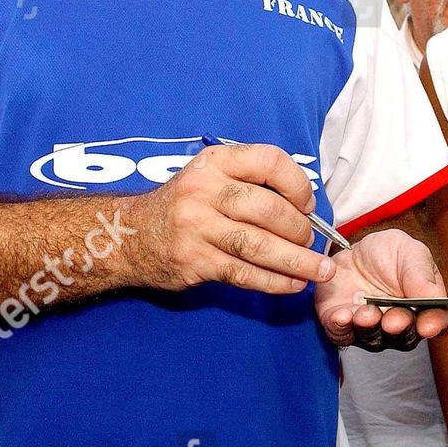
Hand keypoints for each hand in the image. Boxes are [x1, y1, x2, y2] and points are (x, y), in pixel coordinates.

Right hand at [123, 142, 333, 293]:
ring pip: (259, 245)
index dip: (297, 184)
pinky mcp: (194, 261)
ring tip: (319, 271)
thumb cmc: (184, 205)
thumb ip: (250, 183)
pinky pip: (243, 273)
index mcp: (215, 162)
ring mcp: (197, 227)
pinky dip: (274, 281)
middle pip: (269, 209)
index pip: (269, 161)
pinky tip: (293, 285)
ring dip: (297, 261)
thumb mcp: (210, 176)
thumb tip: (305, 209)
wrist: (128, 235)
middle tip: (312, 243)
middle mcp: (204, 190)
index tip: (307, 205)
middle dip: (300, 230)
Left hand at [314, 228, 447, 349]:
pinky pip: (342, 334)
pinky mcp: (342, 327)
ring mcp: (371, 328)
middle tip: (393, 321)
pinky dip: (341, 327)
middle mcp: (400, 323)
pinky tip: (342, 316)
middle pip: (405, 336)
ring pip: (373, 339)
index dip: (435, 325)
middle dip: (398, 328)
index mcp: (424, 305)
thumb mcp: (409, 251)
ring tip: (366, 314)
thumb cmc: (388, 253)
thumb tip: (433, 296)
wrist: (352, 251)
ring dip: (369, 328)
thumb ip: (421, 274)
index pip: (438, 321)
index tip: (428, 325)